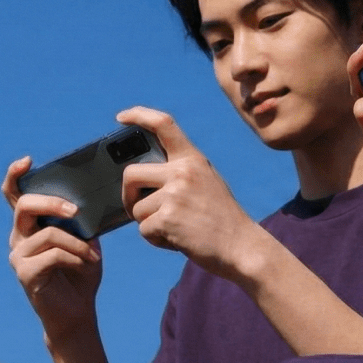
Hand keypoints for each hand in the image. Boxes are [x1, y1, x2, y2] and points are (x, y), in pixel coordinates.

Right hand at [1, 157, 102, 343]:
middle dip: (52, 203)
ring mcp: (18, 255)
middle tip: (76, 211)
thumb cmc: (81, 272)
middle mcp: (19, 237)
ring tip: (93, 255)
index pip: (15, 195)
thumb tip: (88, 201)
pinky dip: (75, 257)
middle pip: (25, 206)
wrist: (77, 311)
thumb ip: (82, 221)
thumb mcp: (86, 240)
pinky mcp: (25, 273)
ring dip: (77, 242)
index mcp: (31, 225)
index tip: (27, 161)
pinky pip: (53, 254)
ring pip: (48, 233)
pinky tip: (86, 265)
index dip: (15, 176)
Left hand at [116, 106, 260, 279]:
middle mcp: (182, 171)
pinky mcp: (168, 218)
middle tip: (137, 208)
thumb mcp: (207, 181)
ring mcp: (175, 194)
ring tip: (176, 229)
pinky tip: (177, 240)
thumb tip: (142, 177)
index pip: (163, 124)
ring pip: (136, 208)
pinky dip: (156, 239)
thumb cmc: (222, 219)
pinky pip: (144, 229)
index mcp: (192, 159)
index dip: (138, 115)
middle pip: (131, 174)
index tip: (121, 118)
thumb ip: (180, 173)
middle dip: (127, 195)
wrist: (242, 246)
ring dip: (149, 223)